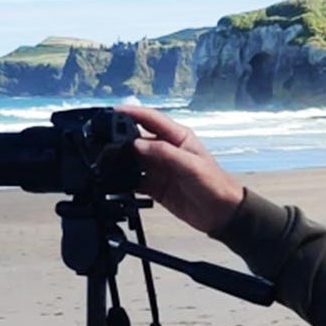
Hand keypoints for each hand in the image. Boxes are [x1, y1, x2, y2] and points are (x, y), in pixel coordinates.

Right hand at [116, 105, 243, 233]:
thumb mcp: (191, 165)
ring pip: (134, 161)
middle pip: (138, 139)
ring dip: (122, 162)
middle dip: (121, 139)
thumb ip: (164, 153)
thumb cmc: (214, 183)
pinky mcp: (156, 187)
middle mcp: (167, 150)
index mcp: (178, 137)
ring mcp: (160, 169)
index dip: (133, 113)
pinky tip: (116, 182)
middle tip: (104, 142)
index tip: (114, 111)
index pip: (152, 119)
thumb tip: (137, 144)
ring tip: (107, 162)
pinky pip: (135, 181)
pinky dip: (125, 181)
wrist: (221, 214)